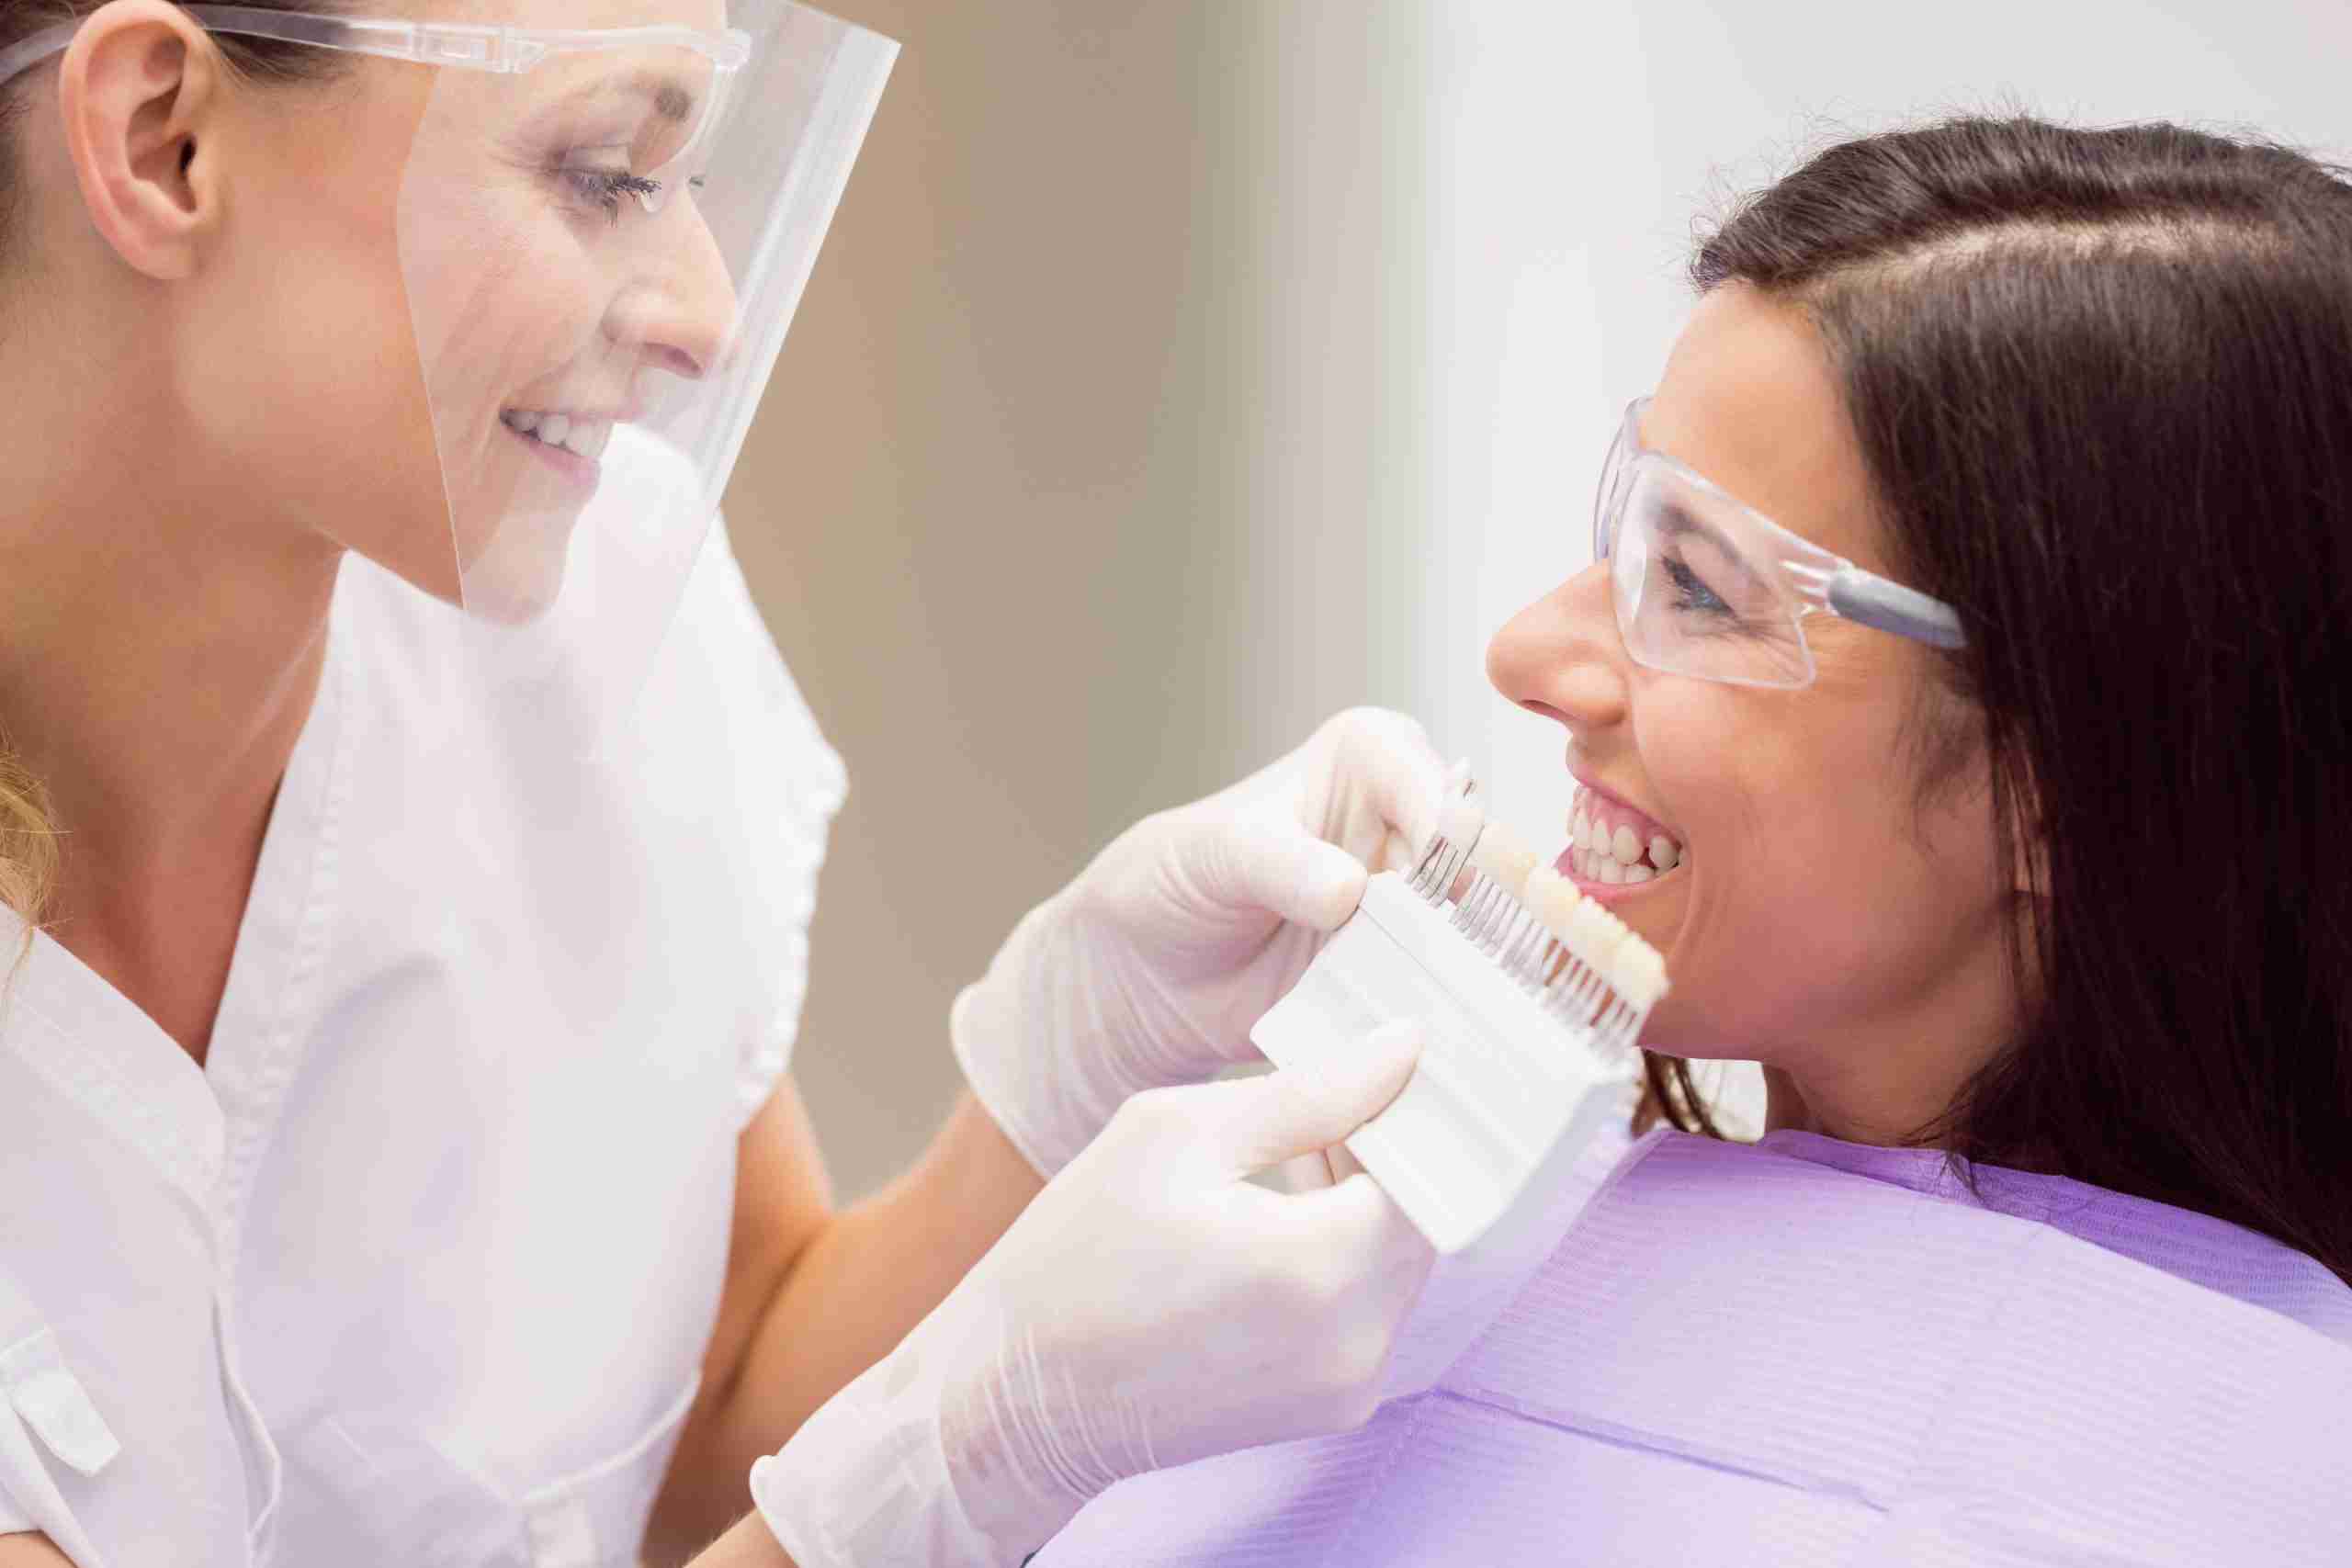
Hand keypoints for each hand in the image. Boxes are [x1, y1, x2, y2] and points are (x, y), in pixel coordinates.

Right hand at [749, 1023, 1435, 1566]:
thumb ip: (1310, 1093)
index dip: (1402, 1111)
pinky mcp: (1333, 1407)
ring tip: (1288, 1163)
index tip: (1365, 1071)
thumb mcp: (1178, 1135)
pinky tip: (1273, 1228)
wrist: (1019, 1395)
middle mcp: (1357, 1339)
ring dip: (1363, 1205)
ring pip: (1401, 1261)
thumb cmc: (1080, 1254)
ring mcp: (1349, 1385)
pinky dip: (1343, 1258)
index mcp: (1321, 1264)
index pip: (1428, 1164)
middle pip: (1424, 1215)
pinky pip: (1371, 1309)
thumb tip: (1405, 1048)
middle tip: (1316, 1112)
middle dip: (1382, 1156)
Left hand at [952, 707, 1446, 1175]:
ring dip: (1472, 973)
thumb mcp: (1208, 857)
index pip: (1430, 784)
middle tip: (1457, 966)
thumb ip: (1274, 860)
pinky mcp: (1413, 971)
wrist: (1146, 974)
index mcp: (1368, 756)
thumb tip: (1347, 887)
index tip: (1426, 888)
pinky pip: (1452, 989)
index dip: (1440, 834)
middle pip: (1477, 859)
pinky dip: (1449, 1016)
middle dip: (1474, 914)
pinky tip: (1442, 1046)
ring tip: (1456, 1014)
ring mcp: (1418, 902)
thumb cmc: (1170, 882)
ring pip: (1479, 929)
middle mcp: (1409, 821)